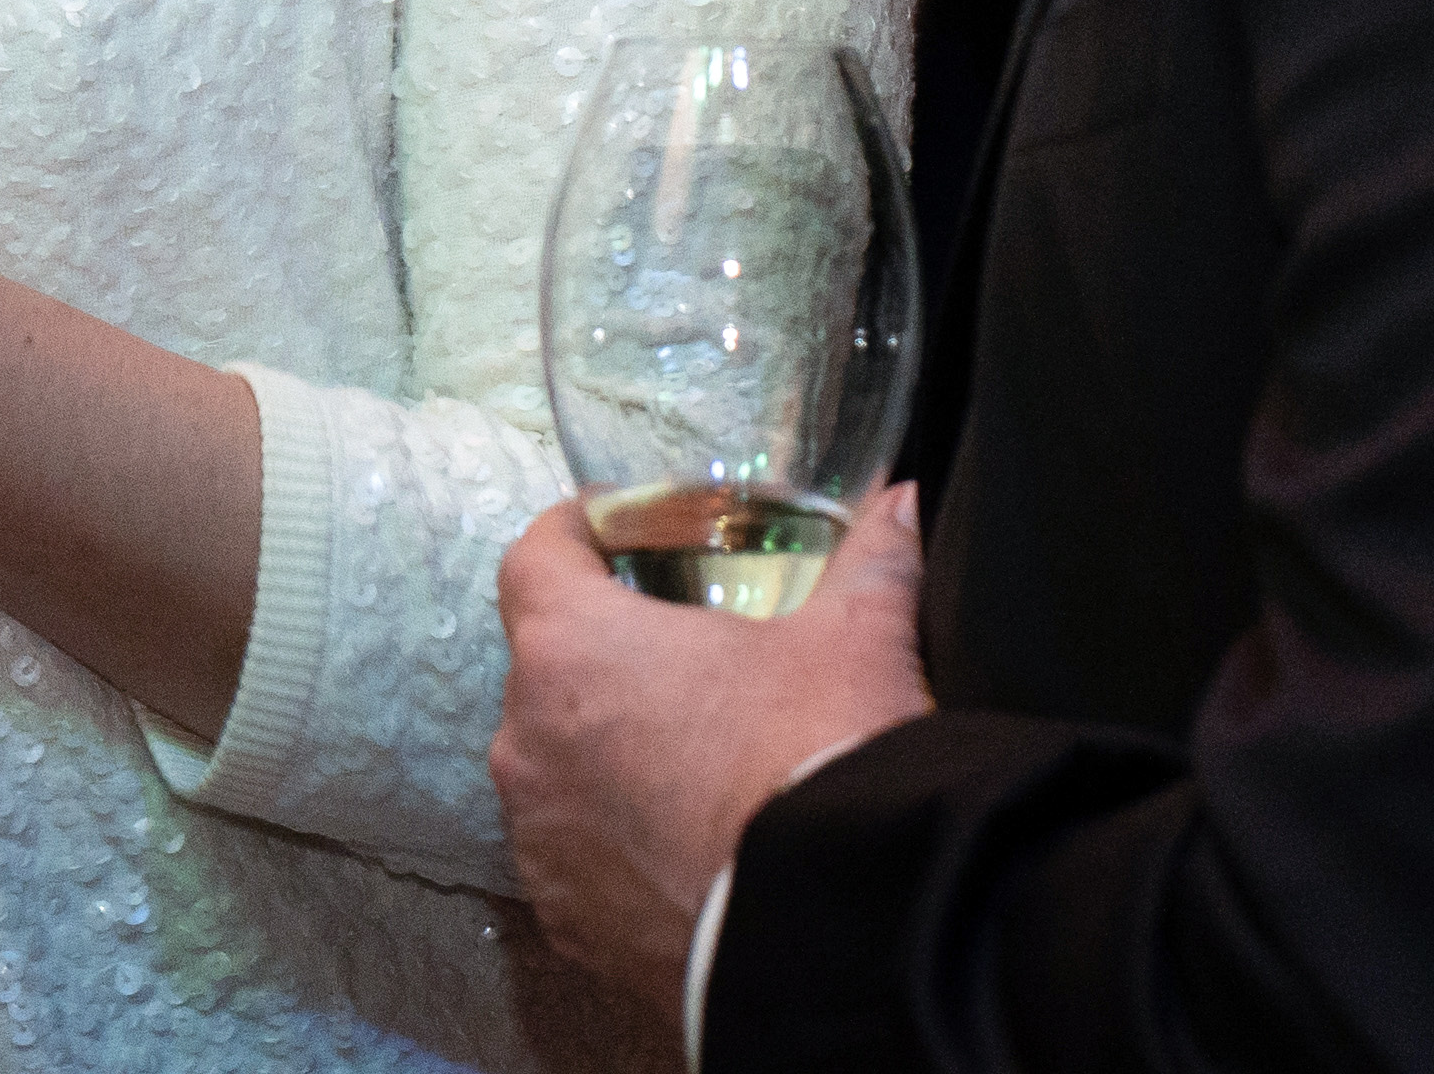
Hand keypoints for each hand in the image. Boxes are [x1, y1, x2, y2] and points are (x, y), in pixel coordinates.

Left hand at [489, 483, 933, 1006]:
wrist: (831, 929)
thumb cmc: (820, 762)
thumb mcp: (858, 641)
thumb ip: (873, 560)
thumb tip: (905, 504)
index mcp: (573, 649)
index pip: (534, 559)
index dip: (570, 538)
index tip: (608, 534)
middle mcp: (528, 741)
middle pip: (547, 669)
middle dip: (607, 660)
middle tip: (685, 662)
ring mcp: (540, 840)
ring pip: (556, 770)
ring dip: (606, 758)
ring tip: (693, 765)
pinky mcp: (567, 921)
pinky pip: (576, 862)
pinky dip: (616, 847)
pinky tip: (686, 848)